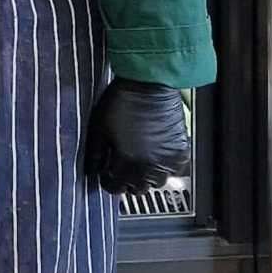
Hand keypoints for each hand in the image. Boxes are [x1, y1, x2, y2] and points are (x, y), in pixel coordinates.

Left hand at [85, 78, 189, 193]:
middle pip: (137, 188)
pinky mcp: (180, 152)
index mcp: (129, 163)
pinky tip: (153, 153)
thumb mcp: (98, 127)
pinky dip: (162, 166)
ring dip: (145, 175)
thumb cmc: (122, 101)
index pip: (116, 187)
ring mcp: (168, 161)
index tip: (104, 175)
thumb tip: (91, 170)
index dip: (107, 181)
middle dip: (126, 180)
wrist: (150, 85)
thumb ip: (94, 153)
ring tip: (136, 160)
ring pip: (156, 181)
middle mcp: (151, 167)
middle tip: (119, 167)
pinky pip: (172, 169)